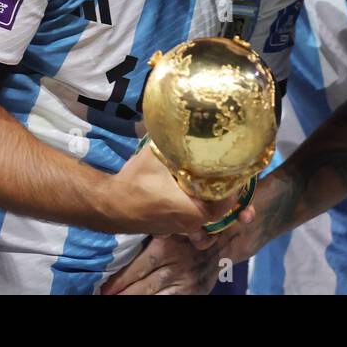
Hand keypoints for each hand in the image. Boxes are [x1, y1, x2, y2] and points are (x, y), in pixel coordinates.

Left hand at [100, 235, 225, 294]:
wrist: (227, 238)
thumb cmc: (194, 227)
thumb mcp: (174, 223)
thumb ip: (155, 230)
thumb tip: (127, 228)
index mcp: (167, 246)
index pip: (138, 267)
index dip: (119, 281)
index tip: (104, 289)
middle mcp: (176, 265)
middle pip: (143, 286)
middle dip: (123, 294)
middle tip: (106, 297)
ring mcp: (187, 281)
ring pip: (155, 296)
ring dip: (136, 298)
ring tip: (119, 300)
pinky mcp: (196, 291)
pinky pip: (172, 300)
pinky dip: (157, 301)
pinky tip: (145, 300)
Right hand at [109, 147, 254, 238]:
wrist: (109, 204)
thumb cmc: (136, 182)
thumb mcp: (158, 156)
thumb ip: (177, 142)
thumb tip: (191, 118)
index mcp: (196, 210)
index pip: (230, 199)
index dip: (236, 182)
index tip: (237, 166)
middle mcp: (193, 223)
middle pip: (223, 209)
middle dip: (233, 194)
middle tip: (237, 173)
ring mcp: (183, 228)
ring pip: (210, 215)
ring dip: (217, 201)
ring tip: (224, 183)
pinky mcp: (174, 226)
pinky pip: (196, 217)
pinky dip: (201, 205)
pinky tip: (199, 191)